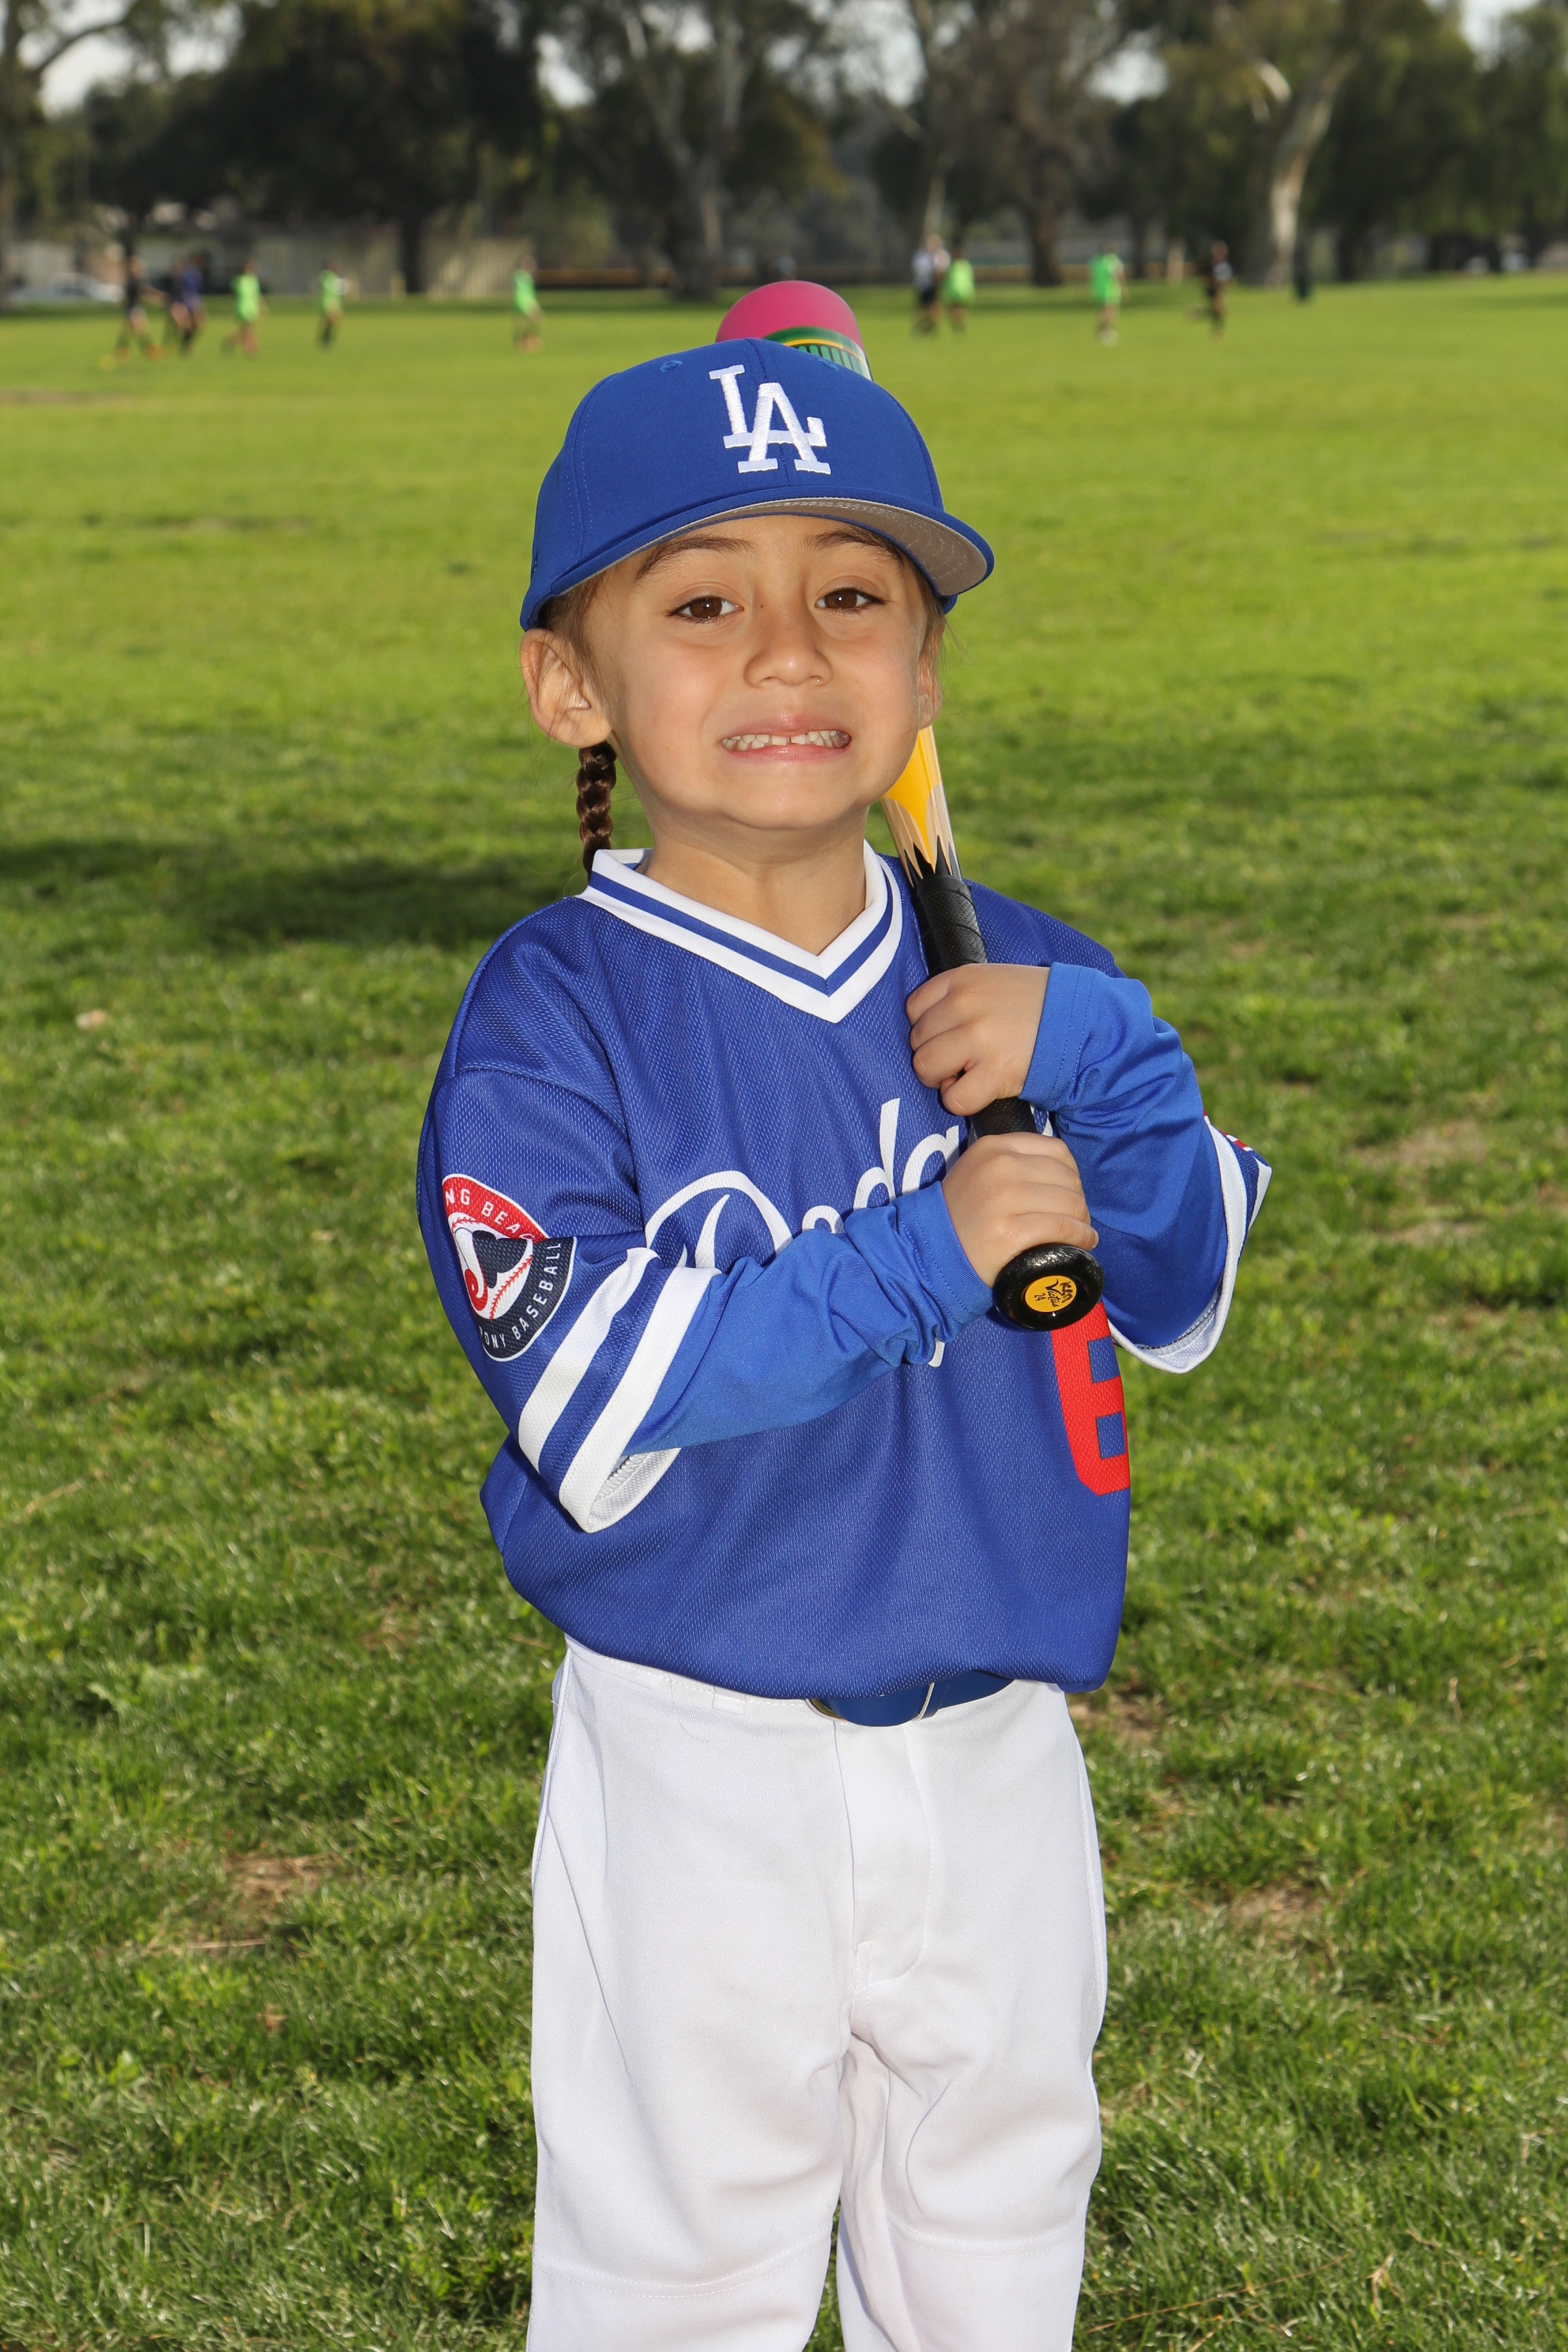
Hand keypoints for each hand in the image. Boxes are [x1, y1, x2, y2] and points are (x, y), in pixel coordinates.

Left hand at [907, 964, 1047, 1116]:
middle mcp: (965, 1004)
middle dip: (935, 1055)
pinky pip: (953, 1099)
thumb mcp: (994, 979)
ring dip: (943, 1079)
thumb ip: (959, 995)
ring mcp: (978, 1038)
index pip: (914, 1009)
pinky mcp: (994, 1071)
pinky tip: (981, 1089)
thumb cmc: (1037, 1004)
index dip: (929, 1029)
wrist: (1082, 1021)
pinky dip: (962, 1101)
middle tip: (963, 1059)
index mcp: (963, 979)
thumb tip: (928, 1029)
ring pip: (925, 1067)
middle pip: (917, 1041)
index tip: (949, 1036)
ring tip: (969, 1074)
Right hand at [941, 1133, 1096, 1287]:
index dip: (1072, 1173)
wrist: (931, 1249)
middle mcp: (1000, 1167)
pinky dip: (1079, 1238)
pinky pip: (1061, 1229)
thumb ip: (1014, 1162)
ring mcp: (1004, 1199)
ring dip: (1082, 1221)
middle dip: (1078, 1201)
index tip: (1070, 1192)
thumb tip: (1065, 1175)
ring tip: (1081, 1233)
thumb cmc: (962, 1213)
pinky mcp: (1010, 1232)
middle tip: (1076, 1219)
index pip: (1056, 1150)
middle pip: (1066, 1178)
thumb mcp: (981, 1170)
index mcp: (995, 1147)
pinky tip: (1083, 1244)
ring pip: (1069, 1203)